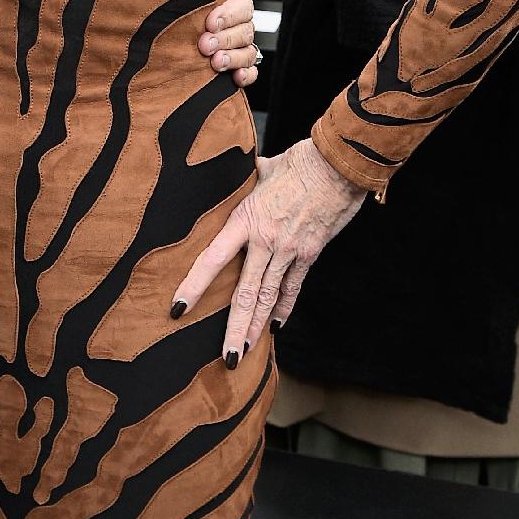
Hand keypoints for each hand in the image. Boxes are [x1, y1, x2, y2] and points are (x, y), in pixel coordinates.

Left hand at [171, 138, 365, 362]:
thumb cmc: (299, 161)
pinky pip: (294, 287)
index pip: (212, 259)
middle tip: (225, 357)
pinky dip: (284, 308)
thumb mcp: (262, 168)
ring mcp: (290, 251)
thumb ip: (244, 178)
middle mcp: (266, 241)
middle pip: (245, 293)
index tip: (178, 308)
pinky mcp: (310, 254)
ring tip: (243, 352)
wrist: (339, 165)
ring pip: (269, 297)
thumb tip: (233, 169)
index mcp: (246, 219)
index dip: (194, 286)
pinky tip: (275, 326)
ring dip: (256, 327)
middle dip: (233, 328)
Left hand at [198, 0, 259, 88]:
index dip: (228, 15)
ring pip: (248, 52)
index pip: (242, 6)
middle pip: (245, 31)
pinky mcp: (237, 66)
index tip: (209, 22)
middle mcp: (239, 23)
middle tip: (205, 44)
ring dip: (233, 58)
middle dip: (225, 39)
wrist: (170, 24)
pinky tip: (236, 77)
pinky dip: (246, 75)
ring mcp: (239, 46)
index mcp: (234, 0)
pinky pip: (250, 71)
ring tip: (215, 63)